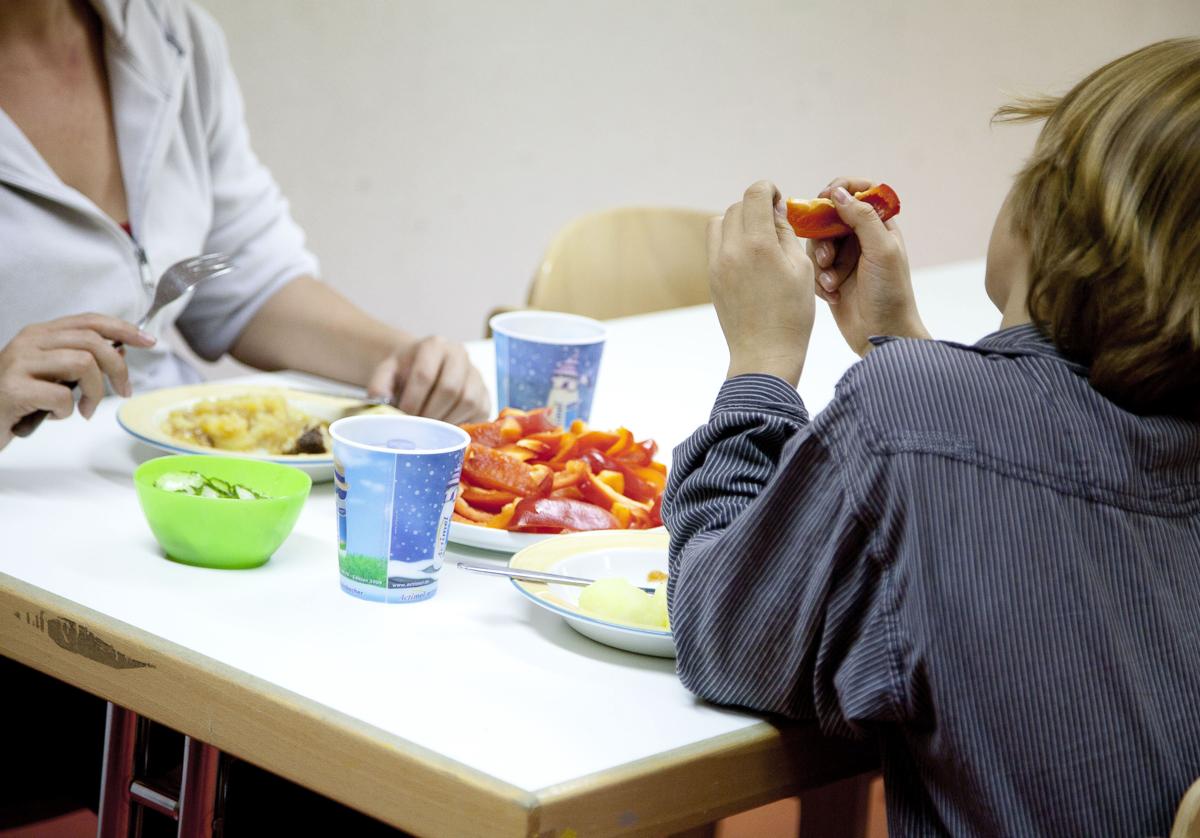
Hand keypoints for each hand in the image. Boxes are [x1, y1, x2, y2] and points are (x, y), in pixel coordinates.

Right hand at [0, 314, 155, 449]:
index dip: (123, 329)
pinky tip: (53, 415)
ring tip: (85, 410)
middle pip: (93, 342)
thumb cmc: (19, 399)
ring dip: (94, 392)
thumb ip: (78, 359)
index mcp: (40, 334)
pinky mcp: (13, 388)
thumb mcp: (52, 373)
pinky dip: (66, 411)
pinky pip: (61, 396)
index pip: (90, 320)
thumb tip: (120, 350)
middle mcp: (29, 341)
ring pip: (83, 364)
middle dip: (117, 369)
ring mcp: (19, 363)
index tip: (149, 341)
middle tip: (122, 392)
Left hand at [367, 335, 489, 422]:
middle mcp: (459, 354)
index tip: (403, 417)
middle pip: (450, 388)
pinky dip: (463, 424)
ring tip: (431, 431)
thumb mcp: (386, 372)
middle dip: (431, 413)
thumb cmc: (405, 372)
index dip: (412, 400)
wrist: (424, 368)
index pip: (425, 374)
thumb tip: (381, 404)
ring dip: (447, 421)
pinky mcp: (486, 393)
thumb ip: (379, 385)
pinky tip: (447, 429)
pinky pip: (480, 412)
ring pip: (468, 401)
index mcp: (434, 345)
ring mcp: (476, 373)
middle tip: (418, 429)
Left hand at [708, 180, 814, 385]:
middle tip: (774, 222)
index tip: (779, 200)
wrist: (765, 352)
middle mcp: (732, 249)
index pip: (755, 194)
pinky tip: (748, 256)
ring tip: (758, 238)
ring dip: (738, 221)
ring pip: (720, 221)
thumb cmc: (792, 313)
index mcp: (758, 244)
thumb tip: (775, 208)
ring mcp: (717, 263)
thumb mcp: (801, 268)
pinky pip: (715, 243)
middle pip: (738, 206)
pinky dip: (729, 240)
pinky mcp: (712, 277)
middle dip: (756, 206)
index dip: (769, 190)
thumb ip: (786, 232)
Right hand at [809, 177, 928, 355]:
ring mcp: (844, 258)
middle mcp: (860, 238)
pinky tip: (831, 295)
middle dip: (824, 236)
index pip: (857, 193)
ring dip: (821, 262)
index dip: (839, 191)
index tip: (825, 201)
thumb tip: (838, 193)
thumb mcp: (881, 250)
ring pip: (817, 242)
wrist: (882, 334)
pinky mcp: (831, 277)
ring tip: (832, 282)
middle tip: (828, 257)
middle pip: (829, 217)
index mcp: (879, 226)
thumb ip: (862, 218)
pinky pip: (813, 267)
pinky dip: (819, 280)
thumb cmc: (891, 293)